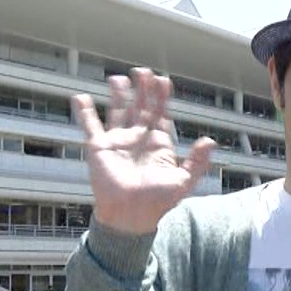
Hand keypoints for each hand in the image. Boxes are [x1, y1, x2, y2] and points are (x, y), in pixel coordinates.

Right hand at [72, 68, 217, 234]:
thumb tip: (210, 141)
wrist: (129, 218)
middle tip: (144, 72)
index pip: (161, 114)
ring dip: (118, 94)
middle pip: (140, 107)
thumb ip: (197, 162)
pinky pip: (90, 126)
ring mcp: (118, 142)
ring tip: (118, 78)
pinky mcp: (99, 148)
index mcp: (158, 145)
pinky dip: (85, 112)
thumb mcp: (183, 182)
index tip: (164, 81)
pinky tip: (81, 97)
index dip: (162, 97)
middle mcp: (138, 140)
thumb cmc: (156, 204)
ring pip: (118, 111)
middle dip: (142, 89)